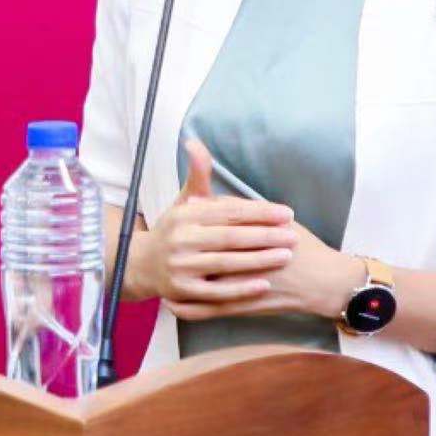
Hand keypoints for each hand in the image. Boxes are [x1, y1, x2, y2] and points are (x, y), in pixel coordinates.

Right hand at [136, 140, 296, 306]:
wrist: (141, 264)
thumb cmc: (176, 229)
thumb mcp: (185, 200)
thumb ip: (198, 174)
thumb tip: (194, 142)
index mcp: (186, 215)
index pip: (229, 212)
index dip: (260, 212)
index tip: (287, 214)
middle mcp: (180, 239)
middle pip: (231, 238)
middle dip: (266, 237)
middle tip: (294, 237)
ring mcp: (179, 267)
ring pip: (226, 264)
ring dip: (259, 261)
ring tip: (286, 256)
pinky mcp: (180, 291)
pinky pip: (216, 293)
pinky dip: (240, 290)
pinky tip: (264, 285)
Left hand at [168, 216, 362, 322]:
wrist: (326, 283)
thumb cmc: (307, 250)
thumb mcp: (283, 224)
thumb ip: (248, 212)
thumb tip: (213, 202)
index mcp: (255, 236)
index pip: (217, 227)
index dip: (197, 223)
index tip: (177, 221)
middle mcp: (245, 260)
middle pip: (203, 255)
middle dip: (182, 253)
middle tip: (163, 249)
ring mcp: (243, 286)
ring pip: (201, 285)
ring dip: (178, 283)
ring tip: (160, 279)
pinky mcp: (244, 307)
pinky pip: (209, 311)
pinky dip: (189, 309)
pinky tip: (174, 306)